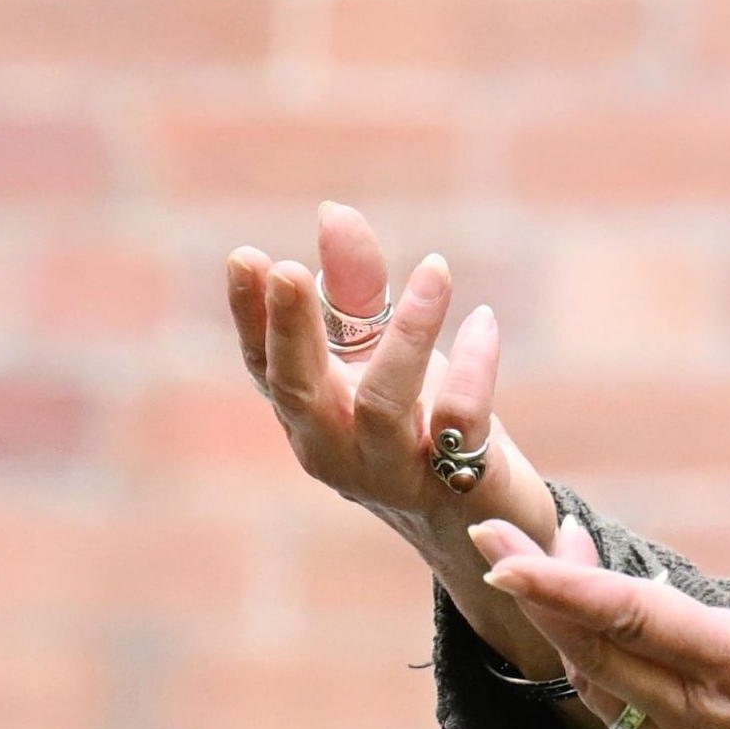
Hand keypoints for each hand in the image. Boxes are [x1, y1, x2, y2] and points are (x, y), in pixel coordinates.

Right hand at [224, 199, 511, 540]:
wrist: (474, 517)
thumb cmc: (413, 421)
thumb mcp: (376, 351)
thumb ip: (352, 286)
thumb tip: (332, 211)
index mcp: (306, 411)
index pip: (263, 361)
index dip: (249, 313)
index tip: (246, 257)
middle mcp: (333, 448)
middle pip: (299, 390)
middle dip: (292, 330)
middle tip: (290, 270)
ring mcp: (389, 474)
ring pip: (383, 406)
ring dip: (408, 335)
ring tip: (435, 269)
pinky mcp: (453, 484)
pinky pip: (461, 422)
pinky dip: (473, 369)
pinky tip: (483, 323)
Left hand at [472, 444, 729, 728]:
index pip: (633, 619)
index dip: (561, 586)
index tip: (505, 556)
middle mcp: (708, 715)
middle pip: (591, 649)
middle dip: (535, 590)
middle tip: (498, 531)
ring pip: (594, 683)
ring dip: (561, 621)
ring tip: (554, 555)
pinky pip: (615, 712)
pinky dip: (587, 661)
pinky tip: (590, 616)